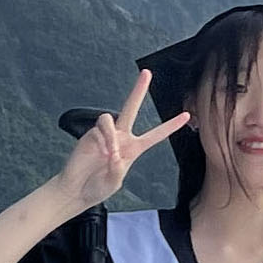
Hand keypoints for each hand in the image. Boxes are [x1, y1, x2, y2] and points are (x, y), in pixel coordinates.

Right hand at [61, 70, 189, 214]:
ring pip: (111, 118)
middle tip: (146, 73)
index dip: (170, 125)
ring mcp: (105, 135)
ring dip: (111, 136)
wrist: (76, 190)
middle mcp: (120, 137)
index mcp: (133, 149)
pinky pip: (100, 129)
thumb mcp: (113, 183)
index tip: (187, 116)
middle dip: (138, 91)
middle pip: (131, 108)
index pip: (156, 134)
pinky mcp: (90, 135)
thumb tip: (115, 155)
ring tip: (110, 153)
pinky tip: (103, 152)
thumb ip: (117, 171)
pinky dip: (104, 139)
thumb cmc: (97, 188)